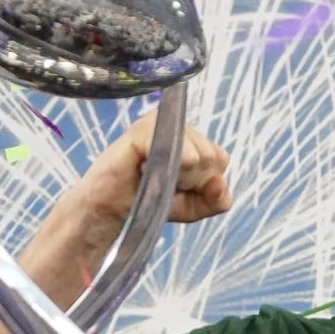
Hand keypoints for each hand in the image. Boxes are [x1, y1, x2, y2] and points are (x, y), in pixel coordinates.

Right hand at [72, 112, 232, 236]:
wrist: (113, 210)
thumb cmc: (152, 201)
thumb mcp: (194, 208)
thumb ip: (217, 200)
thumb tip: (219, 182)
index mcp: (195, 140)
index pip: (220, 160)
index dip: (203, 183)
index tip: (180, 188)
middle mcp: (181, 126)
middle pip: (211, 158)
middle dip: (191, 182)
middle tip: (163, 182)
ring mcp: (162, 123)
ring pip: (197, 155)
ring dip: (177, 177)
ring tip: (152, 175)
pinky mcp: (144, 128)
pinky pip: (176, 149)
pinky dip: (163, 169)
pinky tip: (144, 168)